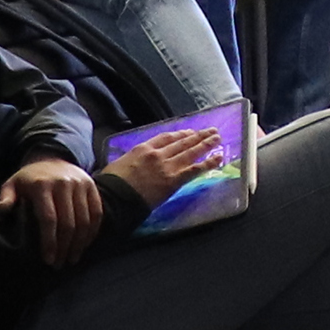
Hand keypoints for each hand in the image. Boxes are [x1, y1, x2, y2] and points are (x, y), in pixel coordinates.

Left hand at [2, 156, 104, 263]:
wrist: (51, 158)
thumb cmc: (29, 179)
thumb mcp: (12, 184)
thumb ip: (6, 197)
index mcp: (42, 185)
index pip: (49, 218)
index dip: (49, 241)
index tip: (48, 260)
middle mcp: (64, 183)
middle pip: (68, 222)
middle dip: (64, 247)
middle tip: (60, 264)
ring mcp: (80, 184)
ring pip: (84, 220)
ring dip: (79, 243)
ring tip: (72, 258)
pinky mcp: (92, 186)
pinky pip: (97, 212)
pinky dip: (92, 231)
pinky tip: (84, 245)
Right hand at [105, 125, 228, 211]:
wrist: (114, 198)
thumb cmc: (111, 185)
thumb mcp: (118, 164)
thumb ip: (131, 161)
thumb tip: (133, 164)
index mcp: (142, 149)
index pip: (165, 137)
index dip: (180, 134)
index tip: (189, 132)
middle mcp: (157, 154)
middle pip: (182, 142)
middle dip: (197, 136)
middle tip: (210, 131)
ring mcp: (167, 166)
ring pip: (191, 152)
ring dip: (206, 144)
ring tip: (217, 139)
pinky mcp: (173, 181)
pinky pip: (195, 170)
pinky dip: (208, 163)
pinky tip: (218, 158)